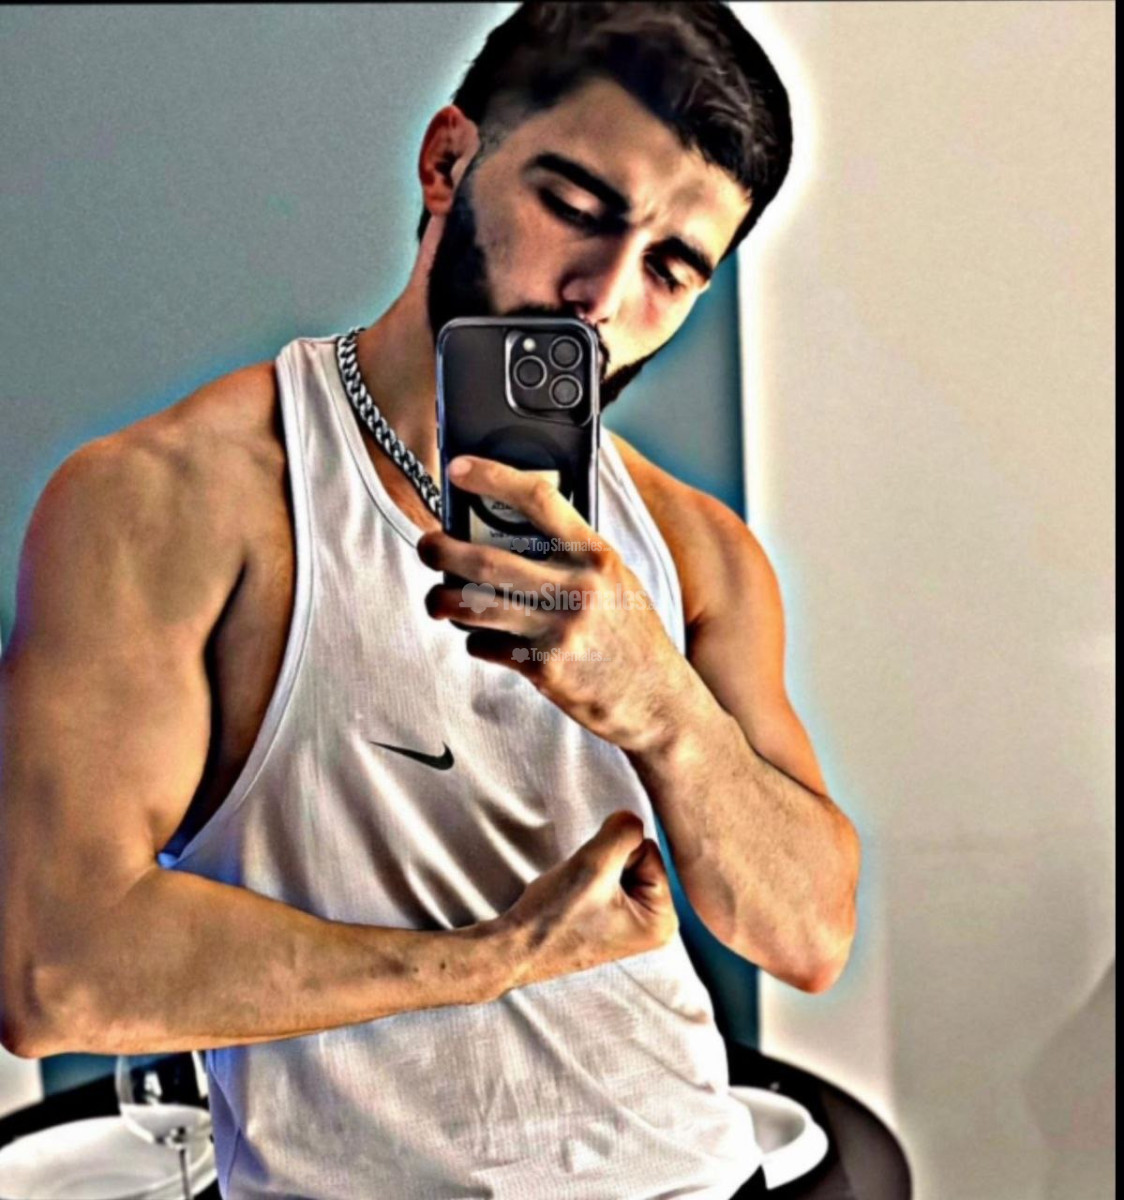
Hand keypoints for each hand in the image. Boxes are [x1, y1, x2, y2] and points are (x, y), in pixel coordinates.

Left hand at [417, 455, 690, 752]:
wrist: (658, 701)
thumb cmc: (632, 634)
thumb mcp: (617, 580)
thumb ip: (573, 555)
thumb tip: (511, 528)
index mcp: (597, 556)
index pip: (539, 500)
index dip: (493, 478)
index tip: (459, 469)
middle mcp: (577, 589)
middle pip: (486, 560)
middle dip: (441, 550)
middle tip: (428, 546)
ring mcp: (559, 631)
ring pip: (473, 606)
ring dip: (442, 600)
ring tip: (438, 599)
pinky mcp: (544, 669)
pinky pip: (486, 646)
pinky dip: (475, 641)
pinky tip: (483, 639)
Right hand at [489, 810, 678, 990]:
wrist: (516, 948)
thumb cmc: (555, 915)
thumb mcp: (594, 864)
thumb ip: (623, 831)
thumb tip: (632, 818)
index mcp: (662, 920)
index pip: (649, 849)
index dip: (614, 854)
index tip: (592, 882)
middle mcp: (656, 927)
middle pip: (639, 858)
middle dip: (606, 863)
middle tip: (582, 888)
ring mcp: (634, 926)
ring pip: (621, 868)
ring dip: (596, 871)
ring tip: (577, 896)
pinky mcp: (614, 923)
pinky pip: (609, 883)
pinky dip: (590, 883)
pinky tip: (575, 901)